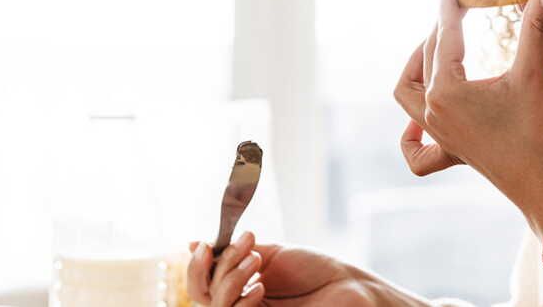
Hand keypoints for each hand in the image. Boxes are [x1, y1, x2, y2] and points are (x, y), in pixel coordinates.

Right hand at [185, 231, 376, 305]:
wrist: (348, 286)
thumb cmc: (315, 270)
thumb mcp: (270, 254)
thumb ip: (234, 252)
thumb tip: (195, 242)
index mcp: (240, 286)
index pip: (202, 283)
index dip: (196, 266)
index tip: (207, 244)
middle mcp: (241, 305)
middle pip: (203, 296)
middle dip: (219, 268)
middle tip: (247, 248)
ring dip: (231, 279)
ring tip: (256, 260)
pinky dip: (241, 302)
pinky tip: (259, 287)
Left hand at [393, 0, 542, 210]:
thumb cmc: (540, 134)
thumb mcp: (535, 75)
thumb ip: (536, 27)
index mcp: (446, 91)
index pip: (444, 35)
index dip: (449, 4)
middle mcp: (433, 113)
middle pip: (426, 58)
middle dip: (440, 29)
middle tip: (459, 7)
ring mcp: (439, 135)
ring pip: (406, 95)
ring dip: (414, 68)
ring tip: (434, 48)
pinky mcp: (452, 152)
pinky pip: (417, 150)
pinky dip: (411, 133)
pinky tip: (419, 122)